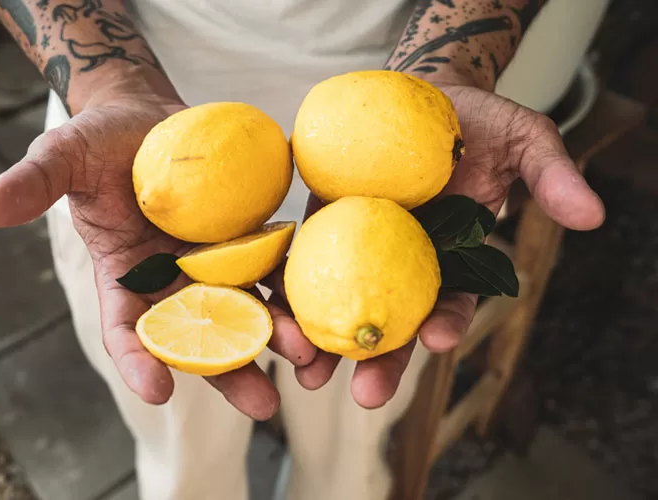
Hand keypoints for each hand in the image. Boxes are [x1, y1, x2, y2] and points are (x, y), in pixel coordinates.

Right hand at [0, 93, 314, 420]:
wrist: (149, 118)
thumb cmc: (99, 141)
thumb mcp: (62, 157)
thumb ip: (32, 184)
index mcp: (124, 277)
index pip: (127, 329)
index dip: (139, 359)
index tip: (156, 389)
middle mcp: (172, 281)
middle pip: (201, 336)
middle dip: (230, 370)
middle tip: (262, 403)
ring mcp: (214, 262)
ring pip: (247, 309)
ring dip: (277, 335)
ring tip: (306, 359)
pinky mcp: (247, 238)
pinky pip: (274, 265)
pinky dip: (294, 285)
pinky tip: (320, 302)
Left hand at [263, 82, 604, 408]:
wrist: (418, 94)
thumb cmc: (474, 121)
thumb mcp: (521, 137)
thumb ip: (550, 173)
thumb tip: (592, 215)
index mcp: (453, 256)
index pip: (454, 299)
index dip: (450, 319)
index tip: (441, 337)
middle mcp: (403, 261)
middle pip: (394, 318)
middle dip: (382, 360)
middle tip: (366, 395)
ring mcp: (358, 248)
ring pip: (341, 303)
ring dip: (324, 344)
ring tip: (309, 376)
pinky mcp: (321, 226)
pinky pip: (302, 262)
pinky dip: (287, 290)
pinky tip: (272, 316)